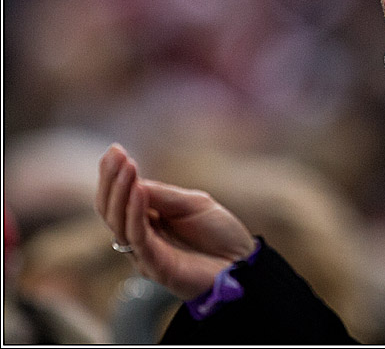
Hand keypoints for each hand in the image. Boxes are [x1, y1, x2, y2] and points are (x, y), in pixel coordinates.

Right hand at [95, 144, 256, 299]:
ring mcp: (145, 253)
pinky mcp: (155, 266)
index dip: (114, 175)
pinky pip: (138, 238)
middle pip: (111, 210)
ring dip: (121, 192)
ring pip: (118, 223)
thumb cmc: (220, 234)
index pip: (120, 197)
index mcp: (148, 221)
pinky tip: (138, 190)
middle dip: (110, 180)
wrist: (243, 264)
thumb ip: (163, 195)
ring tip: (127, 167)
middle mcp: (140, 237)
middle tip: (115, 156)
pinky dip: (135, 213)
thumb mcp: (193, 204)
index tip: (114, 149)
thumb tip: (133, 181)